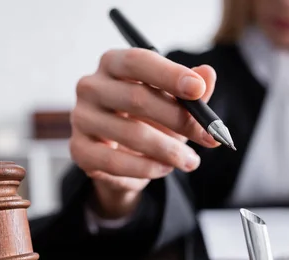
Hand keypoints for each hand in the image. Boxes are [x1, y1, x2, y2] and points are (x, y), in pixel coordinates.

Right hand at [69, 48, 219, 217]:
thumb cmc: (150, 120)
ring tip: (190, 161)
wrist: (124, 158)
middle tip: (209, 138)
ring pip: (131, 133)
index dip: (169, 74)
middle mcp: (91, 86)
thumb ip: (192, 90)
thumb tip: (208, 74)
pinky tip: (165, 169)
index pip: (138, 61)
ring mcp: (81, 118)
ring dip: (168, 151)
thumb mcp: (175, 103)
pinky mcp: (79, 150)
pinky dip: (147, 168)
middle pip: (136, 98)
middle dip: (179, 119)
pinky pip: (115, 162)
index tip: (198, 90)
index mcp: (113, 63)